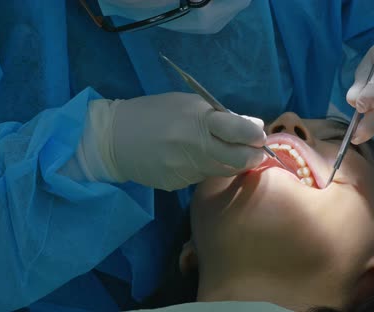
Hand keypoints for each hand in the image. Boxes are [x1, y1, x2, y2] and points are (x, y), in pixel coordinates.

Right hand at [86, 92, 266, 190]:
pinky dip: (208, 168)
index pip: (238, 130)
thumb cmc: (154, 113)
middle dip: (253, 156)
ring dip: (233, 163)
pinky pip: (203, 177)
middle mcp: (194, 147)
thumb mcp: (188, 104)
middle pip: (238, 159)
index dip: (254, 135)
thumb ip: (223, 116)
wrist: (113, 138)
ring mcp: (186, 170)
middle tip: (256, 151)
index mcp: (197, 120)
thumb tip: (255, 125)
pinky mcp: (178, 184)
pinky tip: (197, 158)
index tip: (260, 135)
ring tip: (228, 151)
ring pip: (224, 171)